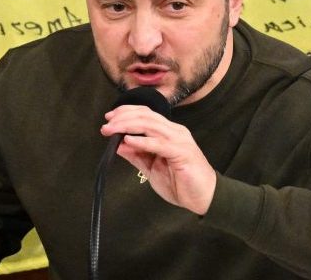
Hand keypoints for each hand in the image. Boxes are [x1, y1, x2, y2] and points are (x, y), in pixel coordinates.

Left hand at [102, 105, 217, 213]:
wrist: (204, 197)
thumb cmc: (180, 183)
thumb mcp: (152, 168)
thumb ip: (137, 155)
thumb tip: (118, 144)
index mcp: (168, 132)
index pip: (146, 114)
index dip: (126, 112)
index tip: (109, 118)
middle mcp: (175, 131)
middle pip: (146, 116)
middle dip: (123, 118)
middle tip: (106, 126)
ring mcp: (179, 140)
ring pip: (151, 125)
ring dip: (128, 126)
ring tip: (112, 131)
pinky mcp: (182, 152)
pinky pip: (159, 144)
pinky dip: (142, 141)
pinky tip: (129, 140)